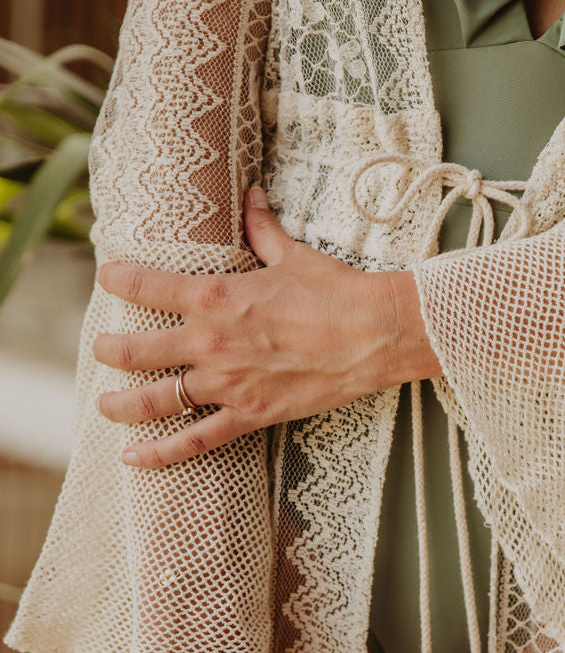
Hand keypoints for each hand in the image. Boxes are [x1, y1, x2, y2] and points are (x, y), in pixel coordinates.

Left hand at [93, 185, 440, 466]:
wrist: (375, 333)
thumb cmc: (336, 290)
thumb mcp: (293, 254)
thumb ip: (261, 229)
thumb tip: (251, 195)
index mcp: (215, 296)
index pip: (147, 286)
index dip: (119, 279)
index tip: (107, 276)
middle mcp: (210, 342)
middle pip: (137, 350)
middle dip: (110, 349)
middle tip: (100, 348)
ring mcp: (227, 383)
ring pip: (155, 400)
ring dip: (121, 403)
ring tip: (104, 404)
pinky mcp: (251, 414)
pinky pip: (196, 439)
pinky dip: (161, 452)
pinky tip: (133, 457)